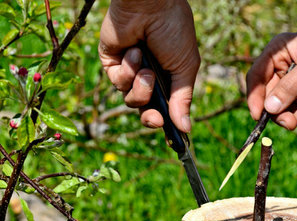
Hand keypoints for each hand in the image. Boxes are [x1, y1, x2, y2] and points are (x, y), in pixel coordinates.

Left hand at [99, 0, 199, 132]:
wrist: (150, 4)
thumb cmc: (173, 30)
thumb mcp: (184, 67)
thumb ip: (182, 98)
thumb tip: (186, 128)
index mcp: (167, 76)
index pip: (163, 106)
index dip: (164, 121)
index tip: (169, 131)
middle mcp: (147, 75)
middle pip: (144, 109)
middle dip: (149, 115)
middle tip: (155, 118)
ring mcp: (128, 70)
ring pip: (130, 99)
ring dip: (140, 87)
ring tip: (145, 67)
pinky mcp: (111, 62)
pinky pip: (117, 82)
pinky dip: (126, 70)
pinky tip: (132, 52)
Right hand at [246, 0, 296, 129]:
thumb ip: (290, 87)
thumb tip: (269, 108)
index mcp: (279, 52)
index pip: (256, 77)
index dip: (254, 98)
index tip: (258, 116)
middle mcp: (283, 69)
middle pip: (268, 98)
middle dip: (280, 113)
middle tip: (292, 124)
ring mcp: (295, 85)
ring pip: (283, 110)